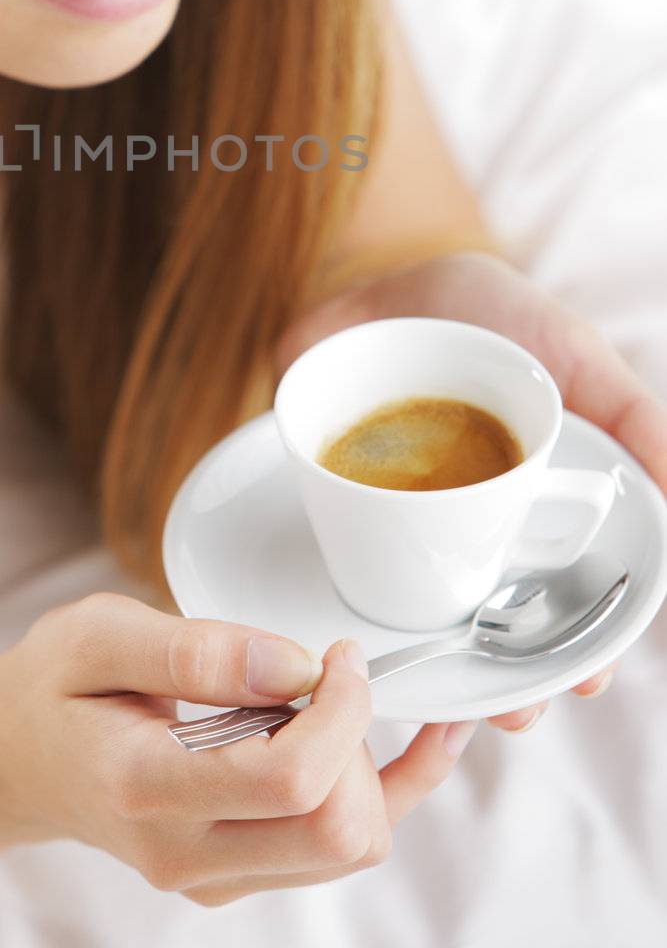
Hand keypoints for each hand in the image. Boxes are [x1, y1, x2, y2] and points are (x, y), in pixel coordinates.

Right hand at [0, 591, 478, 904]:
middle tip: (323, 674)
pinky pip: (339, 851)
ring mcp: (212, 877)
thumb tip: (293, 664)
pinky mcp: (236, 875)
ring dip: (365, 768)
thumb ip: (194, 649)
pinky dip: (384, 793)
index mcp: (145, 788)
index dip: (341, 709)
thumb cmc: (50, 686)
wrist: (11, 756)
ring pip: (350, 848)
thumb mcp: (98, 634)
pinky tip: (411, 744)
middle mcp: (184, 855)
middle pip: (338, 832)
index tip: (335, 653)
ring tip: (319, 700)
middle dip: (358, 740)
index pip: (289, 779)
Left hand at [274, 249, 666, 734]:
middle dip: (515, 673)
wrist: (378, 269)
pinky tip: (366, 655)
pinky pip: (348, 570)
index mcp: (538, 501)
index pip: (576, 590)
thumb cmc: (489, 311)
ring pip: (430, 612)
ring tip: (459, 699)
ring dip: (447, 666)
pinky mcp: (337, 506)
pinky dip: (355, 615)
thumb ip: (638, 420)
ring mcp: (404, 521)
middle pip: (504, 619)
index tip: (588, 679)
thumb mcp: (574, 356)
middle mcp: (474, 523)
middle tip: (514, 705)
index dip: (588, 642)